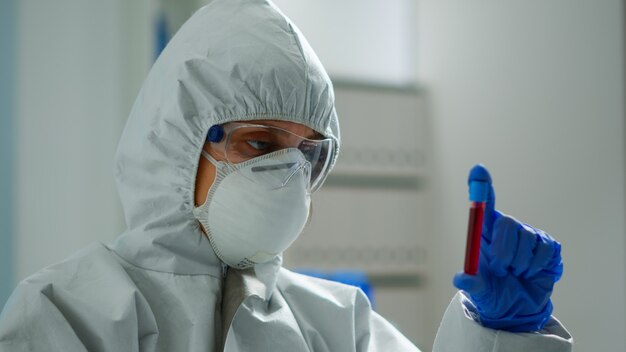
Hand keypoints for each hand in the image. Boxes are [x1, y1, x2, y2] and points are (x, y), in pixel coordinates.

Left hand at [453, 165, 562, 331]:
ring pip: (526, 238)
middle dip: (503, 250)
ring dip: (519, 262)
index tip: (478, 170)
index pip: (485, 206)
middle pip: (507, 223)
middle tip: (500, 269)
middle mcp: (506, 230)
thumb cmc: (493, 293)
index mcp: (485, 234)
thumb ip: (471, 285)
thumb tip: (461, 279)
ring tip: (515, 274)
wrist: (517, 309)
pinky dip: (536, 266)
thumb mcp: (479, 291)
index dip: (483, 186)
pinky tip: (530, 273)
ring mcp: (529, 236)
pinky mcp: (548, 246)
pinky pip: (544, 249)